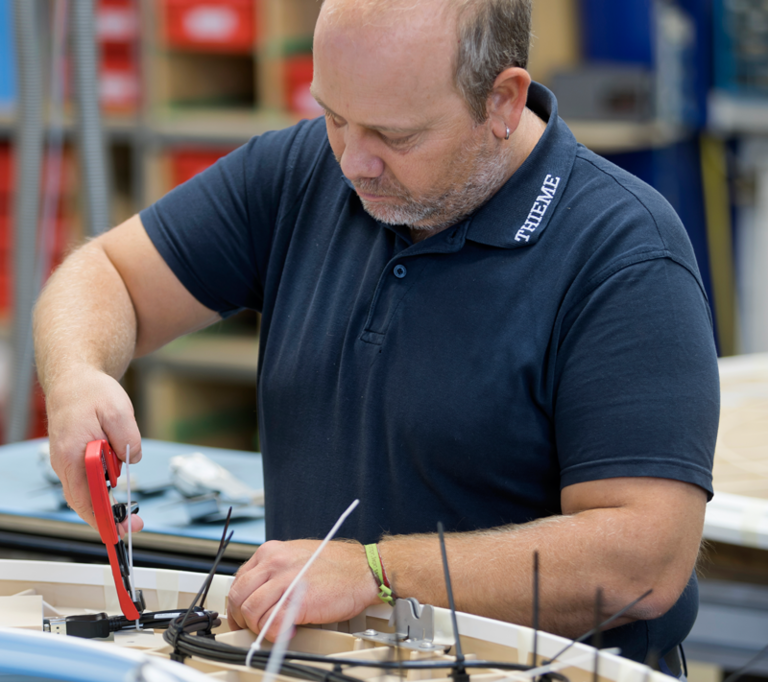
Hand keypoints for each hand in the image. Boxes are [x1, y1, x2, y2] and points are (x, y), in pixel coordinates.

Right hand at [45, 366, 143, 533]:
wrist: (74, 379)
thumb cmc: (92, 393)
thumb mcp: (118, 410)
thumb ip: (129, 438)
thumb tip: (132, 460)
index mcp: (72, 454)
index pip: (85, 498)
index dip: (104, 518)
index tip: (122, 531)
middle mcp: (64, 463)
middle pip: (84, 502)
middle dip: (109, 516)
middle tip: (135, 524)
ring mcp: (67, 463)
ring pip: (87, 491)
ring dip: (108, 496)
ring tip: (126, 484)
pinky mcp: (74, 459)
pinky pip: (88, 479)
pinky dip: (104, 483)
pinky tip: (116, 468)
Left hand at [227, 539, 379, 639]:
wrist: (364, 570)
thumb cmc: (338, 565)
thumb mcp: (298, 556)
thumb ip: (275, 570)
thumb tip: (260, 592)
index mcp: (271, 551)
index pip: (239, 580)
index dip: (239, 603)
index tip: (243, 615)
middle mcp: (274, 562)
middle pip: (239, 597)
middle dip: (242, 619)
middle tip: (254, 628)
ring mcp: (284, 580)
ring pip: (251, 612)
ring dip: (259, 628)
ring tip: (273, 630)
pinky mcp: (296, 601)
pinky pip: (270, 625)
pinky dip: (274, 635)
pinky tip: (286, 633)